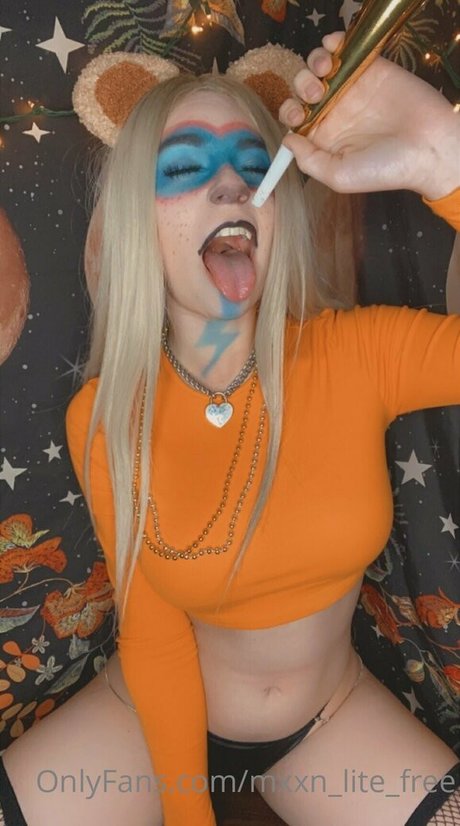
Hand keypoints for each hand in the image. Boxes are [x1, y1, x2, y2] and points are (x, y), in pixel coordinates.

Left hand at [279, 32, 459, 199]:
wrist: (428, 148)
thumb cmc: (386, 170)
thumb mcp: (340, 177)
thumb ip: (309, 162)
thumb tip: (288, 141)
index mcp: (325, 138)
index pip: (295, 120)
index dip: (290, 113)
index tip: (300, 116)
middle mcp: (335, 112)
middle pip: (302, 90)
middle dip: (301, 87)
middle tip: (317, 94)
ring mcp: (352, 88)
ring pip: (318, 67)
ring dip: (313, 65)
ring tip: (326, 72)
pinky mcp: (370, 68)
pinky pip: (343, 49)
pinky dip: (332, 43)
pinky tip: (333, 49)